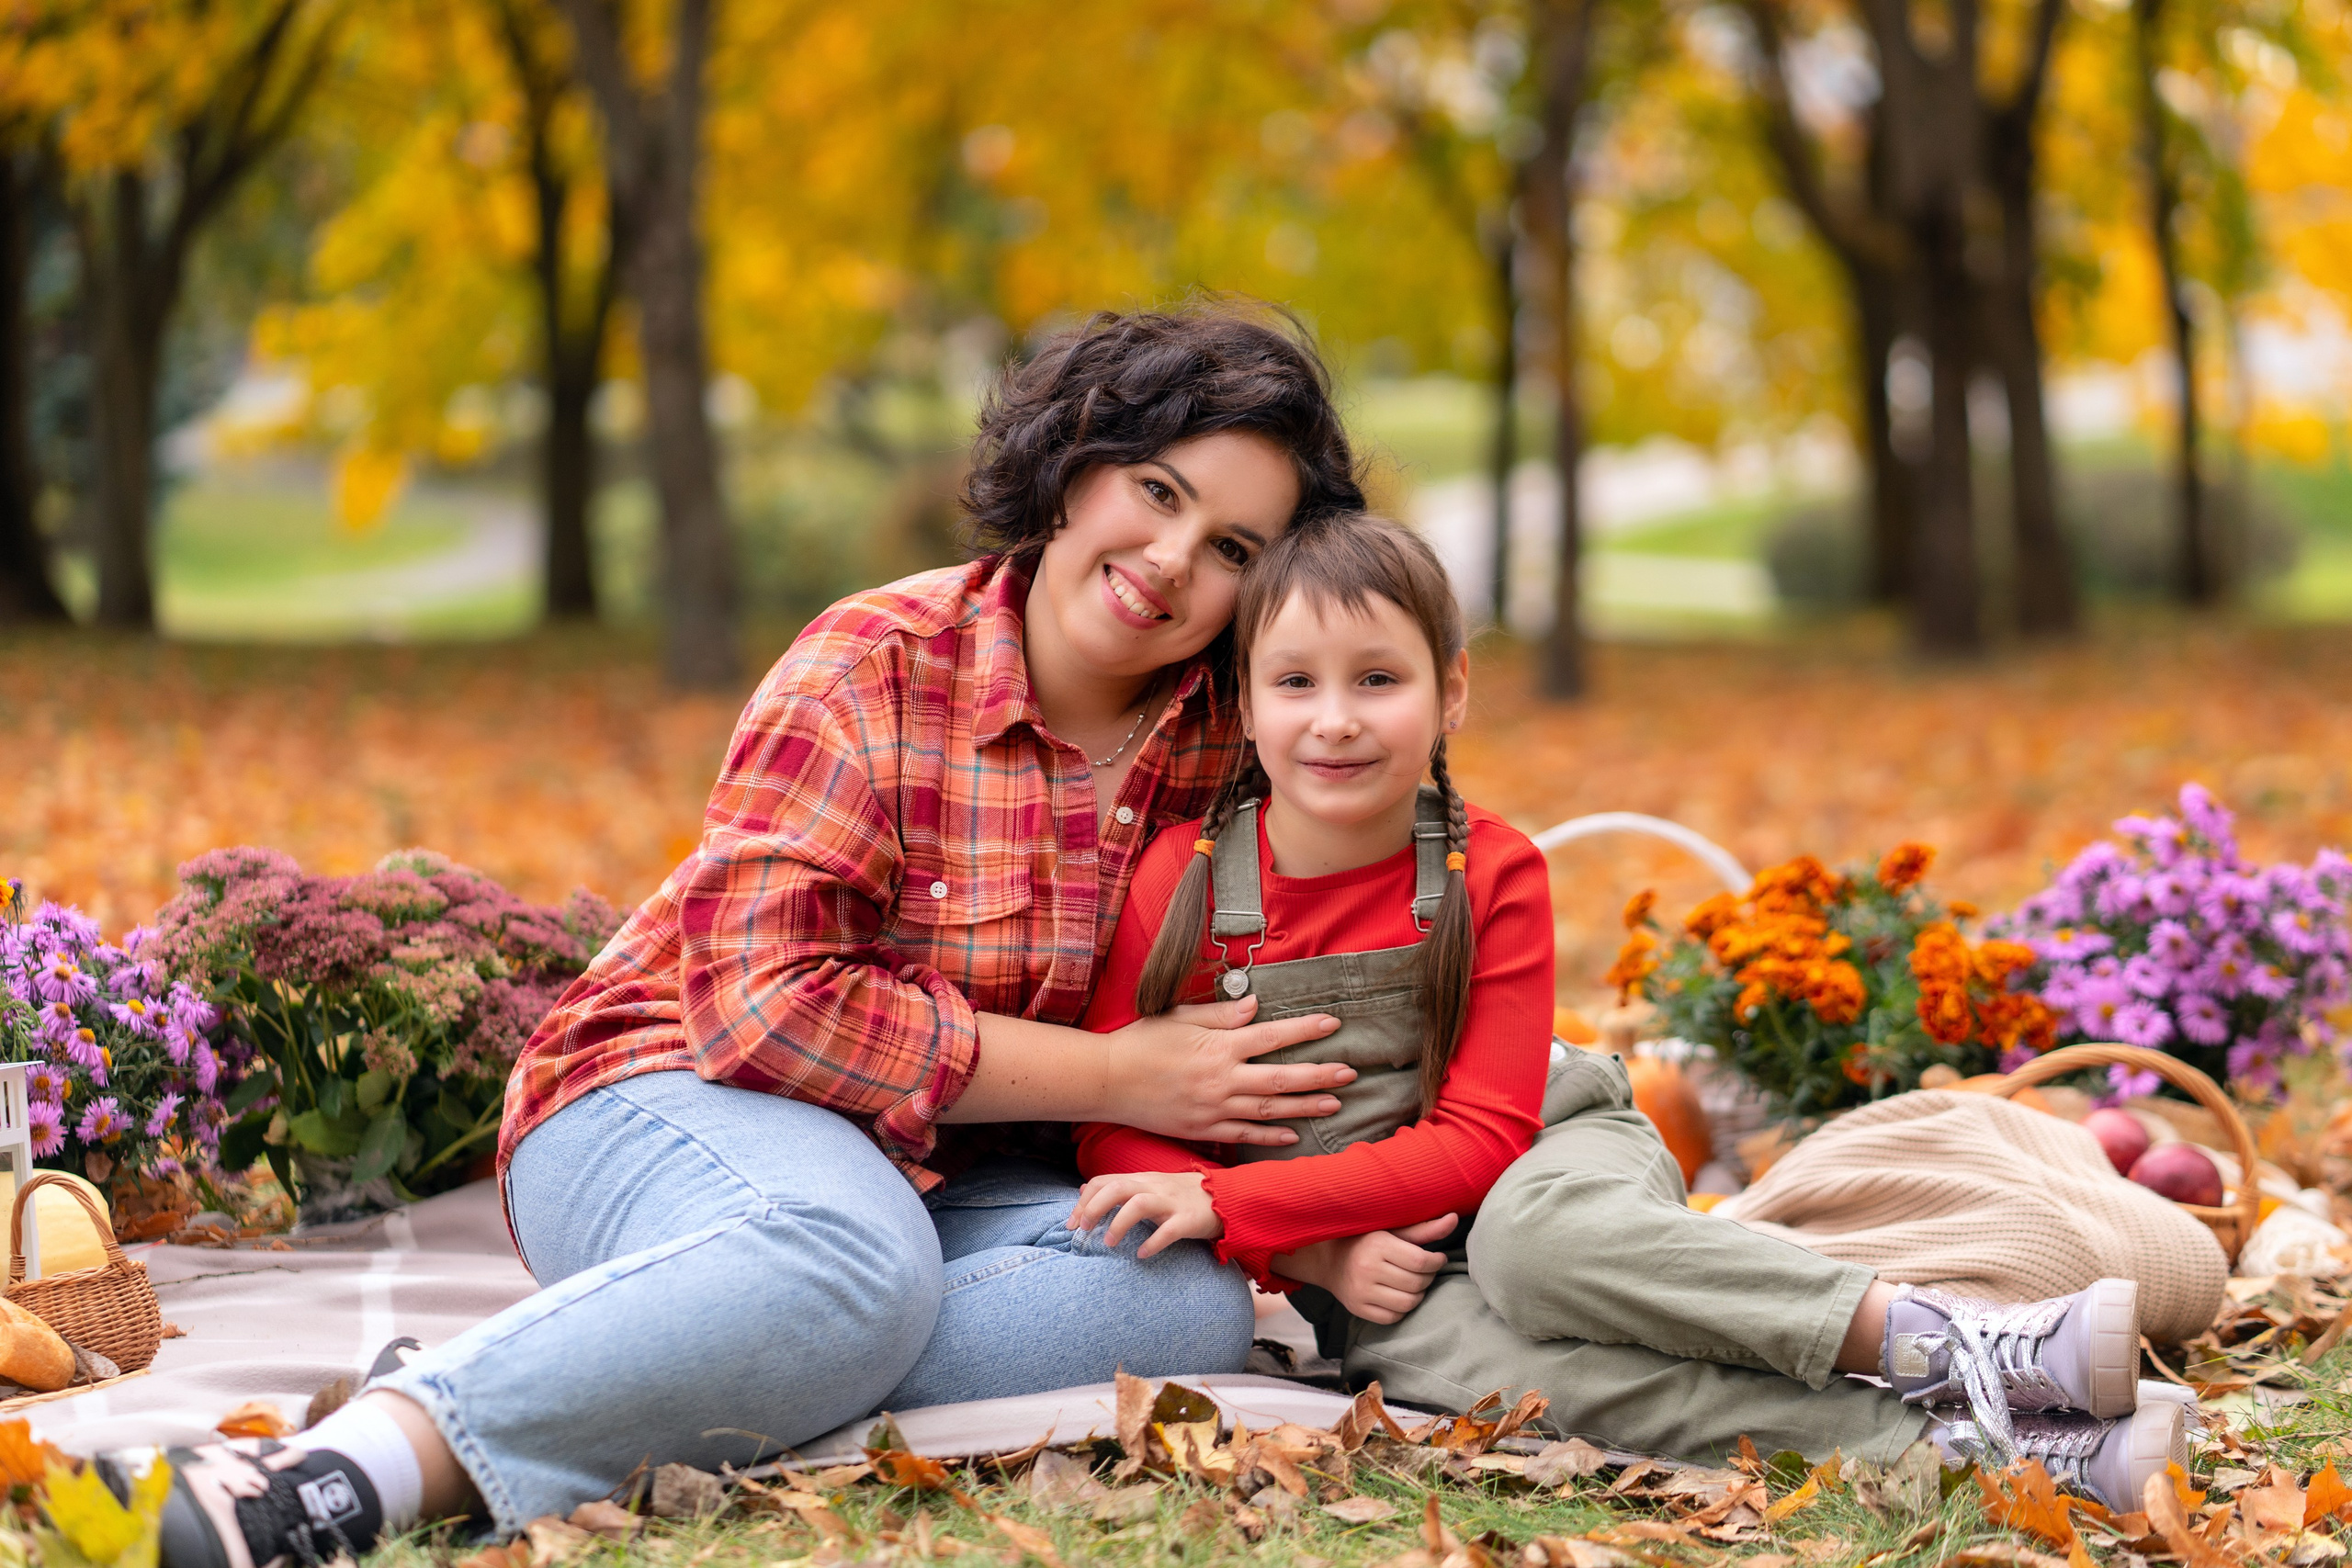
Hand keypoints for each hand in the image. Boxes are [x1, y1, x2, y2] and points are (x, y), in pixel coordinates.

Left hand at [1071, 1171, 1222, 1258]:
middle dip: (1094, 1208)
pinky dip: (1152, 1244)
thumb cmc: (1181, 1195)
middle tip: (1082, 1230)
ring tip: (1108, 1244)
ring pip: (1139, 1204)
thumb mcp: (1148, 1185)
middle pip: (1117, 1187)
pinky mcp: (1188, 1220)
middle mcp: (1153, 1187)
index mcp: (1141, 1179)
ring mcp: (1171, 1202)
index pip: (1103, 1181)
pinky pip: (1168, 1231)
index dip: (1083, 1201)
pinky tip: (1141, 1255)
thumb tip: (1083, 1188)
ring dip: (1118, 1224)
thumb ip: (1117, 1186)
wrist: (1226, 1196)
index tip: (1071, 1224)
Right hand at [1103, 997, 1352, 1144]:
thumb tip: (1255, 1006)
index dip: (1305, 1030)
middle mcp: (1221, 1079)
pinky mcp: (1203, 1130)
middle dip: (1319, 1075)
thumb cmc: (1141, 1042)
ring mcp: (1214, 1108)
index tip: (1334, 1024)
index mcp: (1218, 1046)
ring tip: (1336, 1104)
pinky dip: (1270, 1136)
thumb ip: (1220, 1014)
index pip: (1272, 1036)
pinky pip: (1244, 1135)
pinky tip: (1293, 1135)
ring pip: (1269, 1110)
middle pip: (1281, 1079)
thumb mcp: (1179, 1017)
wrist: (1107, 1081)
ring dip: (1305, 1108)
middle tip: (1350, 1073)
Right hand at [1274, 1215, 1455, 1323]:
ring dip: (1418, 1294)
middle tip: (1425, 1270)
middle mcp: (1367, 1269)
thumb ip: (1424, 1229)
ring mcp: (1361, 1292)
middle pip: (1417, 1283)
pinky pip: (1393, 1317)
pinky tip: (1399, 1295)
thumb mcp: (1392, 1229)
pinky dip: (1402, 1309)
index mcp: (1378, 1245)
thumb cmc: (1366, 1240)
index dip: (1437, 1262)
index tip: (1437, 1258)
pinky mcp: (1358, 1309)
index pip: (1421, 1261)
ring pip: (1408, 1303)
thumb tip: (1455, 1218)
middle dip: (1428, 1277)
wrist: (1329, 1260)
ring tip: (1414, 1282)